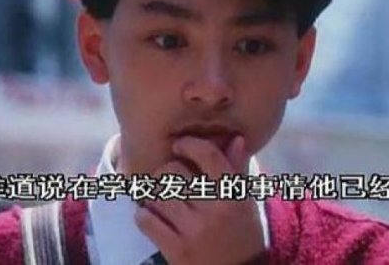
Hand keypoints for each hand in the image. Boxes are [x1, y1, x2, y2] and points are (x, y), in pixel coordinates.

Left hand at [134, 136, 265, 264]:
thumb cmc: (243, 235)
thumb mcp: (245, 202)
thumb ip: (237, 170)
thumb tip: (236, 138)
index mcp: (232, 195)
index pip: (208, 155)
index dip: (189, 144)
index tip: (180, 145)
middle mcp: (213, 210)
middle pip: (174, 171)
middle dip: (167, 172)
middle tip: (170, 181)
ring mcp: (193, 231)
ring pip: (157, 195)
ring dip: (154, 195)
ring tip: (160, 201)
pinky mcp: (176, 250)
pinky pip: (145, 220)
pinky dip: (143, 216)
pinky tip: (152, 218)